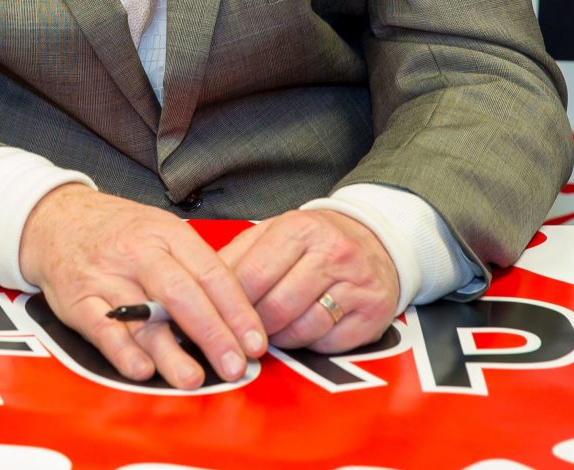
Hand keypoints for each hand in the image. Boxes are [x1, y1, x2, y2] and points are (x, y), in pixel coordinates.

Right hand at [17, 184, 265, 388]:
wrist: (54, 220)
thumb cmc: (119, 233)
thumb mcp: (160, 231)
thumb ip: (193, 268)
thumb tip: (238, 317)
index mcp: (166, 233)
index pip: (210, 272)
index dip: (237, 310)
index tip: (256, 342)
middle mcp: (137, 252)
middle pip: (181, 293)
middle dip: (212, 333)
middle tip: (235, 366)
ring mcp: (105, 276)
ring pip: (142, 317)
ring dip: (170, 351)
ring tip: (193, 379)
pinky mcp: (78, 300)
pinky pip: (103, 328)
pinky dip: (123, 351)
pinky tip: (143, 370)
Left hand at [219, 208, 399, 353]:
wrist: (375, 242)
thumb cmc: (313, 242)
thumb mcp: (274, 233)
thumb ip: (238, 255)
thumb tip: (198, 285)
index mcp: (299, 228)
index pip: (252, 275)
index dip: (229, 302)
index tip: (216, 315)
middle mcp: (331, 253)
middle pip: (276, 305)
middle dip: (252, 325)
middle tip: (240, 332)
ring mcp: (355, 284)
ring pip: (300, 328)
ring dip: (277, 338)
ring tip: (268, 332)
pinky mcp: (372, 314)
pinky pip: (327, 342)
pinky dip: (306, 344)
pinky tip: (299, 332)